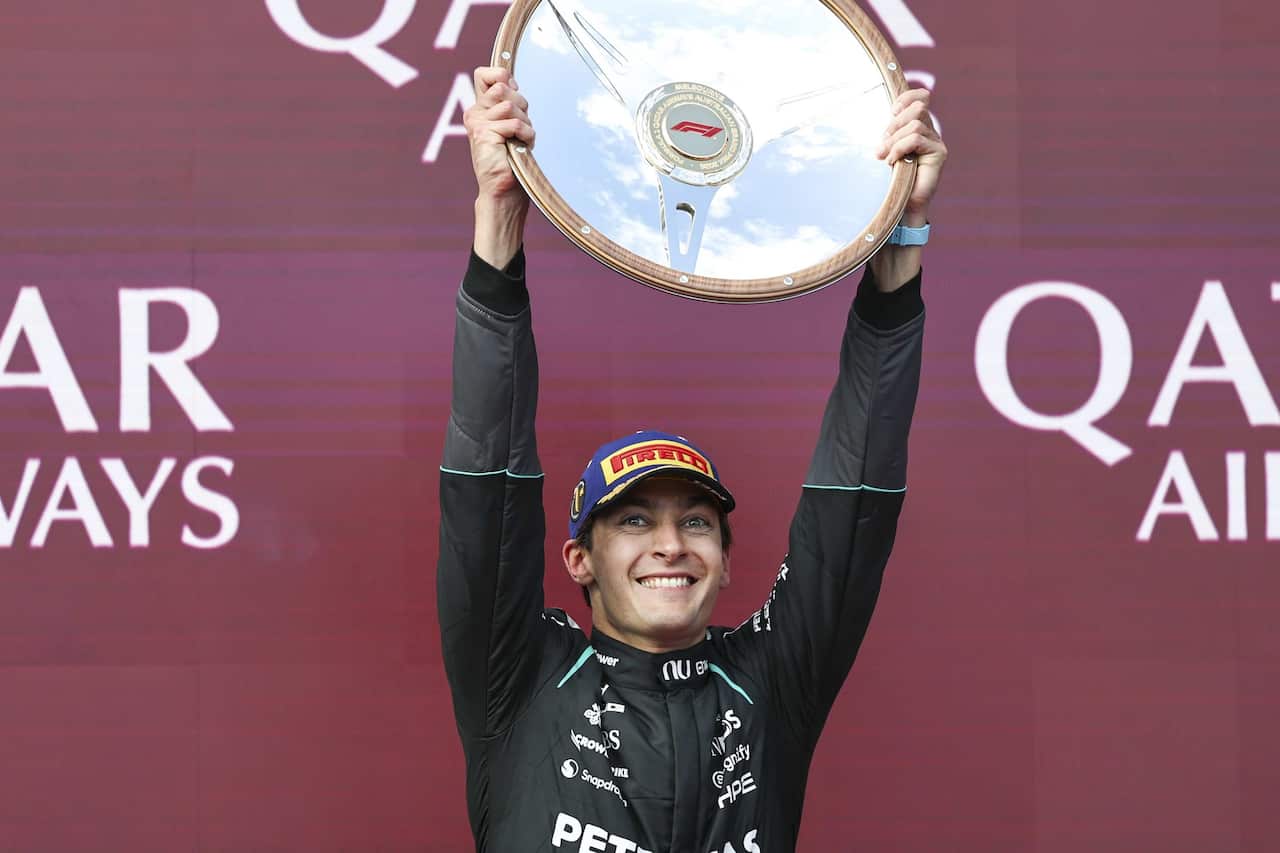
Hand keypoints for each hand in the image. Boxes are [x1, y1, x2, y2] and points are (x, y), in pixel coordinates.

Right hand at [464, 66, 534, 206]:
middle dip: (521, 104)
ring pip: (510, 105)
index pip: (486, 74)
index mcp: (480, 109)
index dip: (504, 78)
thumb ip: (508, 103)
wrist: (503, 191)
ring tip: (520, 140)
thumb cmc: (511, 160)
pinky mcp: (483, 133)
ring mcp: (477, 122)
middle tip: (520, 127)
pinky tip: (522, 147)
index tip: (513, 97)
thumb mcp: (511, 125)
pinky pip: (514, 123)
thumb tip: (512, 81)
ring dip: (524, 123)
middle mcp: (475, 113)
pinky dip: (526, 135)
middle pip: (503, 86)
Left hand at [875, 89, 946, 223]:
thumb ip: (889, 131)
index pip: (920, 97)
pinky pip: (916, 139)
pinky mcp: (939, 153)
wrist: (903, 204)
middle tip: (882, 144)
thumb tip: (885, 114)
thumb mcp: (887, 148)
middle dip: (895, 123)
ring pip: (914, 125)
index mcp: (918, 126)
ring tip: (884, 156)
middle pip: (917, 108)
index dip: (906, 98)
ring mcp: (936, 141)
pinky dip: (899, 148)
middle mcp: (930, 131)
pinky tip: (893, 162)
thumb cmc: (892, 178)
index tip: (891, 112)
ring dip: (894, 140)